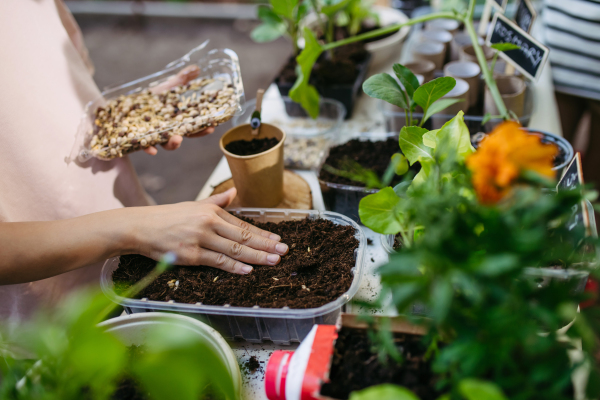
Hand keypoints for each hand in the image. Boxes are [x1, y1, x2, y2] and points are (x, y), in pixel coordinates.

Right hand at [131, 188, 288, 274]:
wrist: (140, 226)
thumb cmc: (167, 217)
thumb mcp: (194, 204)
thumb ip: (216, 201)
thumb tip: (234, 192)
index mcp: (212, 211)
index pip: (243, 225)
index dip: (263, 233)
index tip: (278, 239)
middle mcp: (209, 223)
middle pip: (244, 237)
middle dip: (267, 245)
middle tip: (284, 251)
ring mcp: (200, 239)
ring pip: (235, 250)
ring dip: (257, 256)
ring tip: (274, 261)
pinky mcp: (191, 254)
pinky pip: (217, 261)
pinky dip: (234, 266)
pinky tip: (249, 269)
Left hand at [144, 65, 212, 154]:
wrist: (122, 106)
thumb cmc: (149, 99)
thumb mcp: (166, 87)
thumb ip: (181, 80)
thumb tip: (197, 69)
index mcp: (176, 120)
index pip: (192, 126)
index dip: (203, 127)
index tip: (212, 126)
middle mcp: (167, 130)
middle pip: (184, 135)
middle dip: (194, 135)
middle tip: (201, 131)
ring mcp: (154, 135)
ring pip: (166, 144)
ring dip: (173, 144)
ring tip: (177, 139)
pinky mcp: (138, 139)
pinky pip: (144, 146)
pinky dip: (148, 148)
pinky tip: (152, 149)